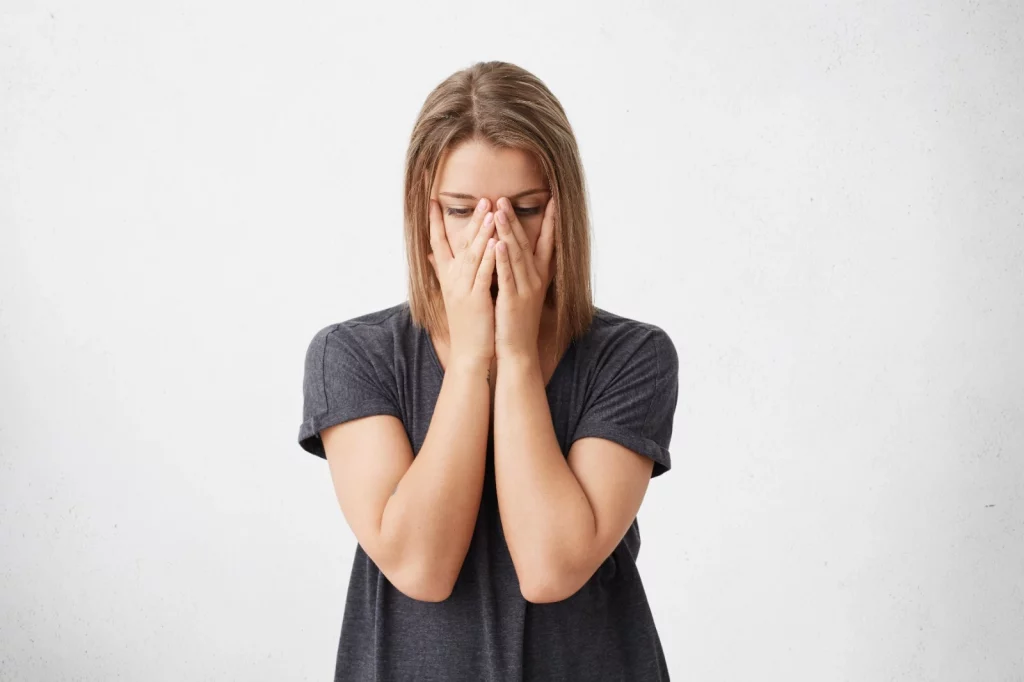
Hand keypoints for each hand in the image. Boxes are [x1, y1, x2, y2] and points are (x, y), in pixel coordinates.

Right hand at [426, 197, 498, 367]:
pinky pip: (483, 274)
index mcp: (447, 278)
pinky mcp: (476, 300)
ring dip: (481, 232)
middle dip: (471, 220)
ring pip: (472, 255)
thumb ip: (443, 273)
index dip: (434, 222)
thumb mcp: (453, 295)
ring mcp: (463, 290)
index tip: (432, 201)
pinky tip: (496, 242)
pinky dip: (488, 257)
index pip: (437, 244)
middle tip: (482, 199)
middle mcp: (452, 280)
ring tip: (491, 211)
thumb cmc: (466, 324)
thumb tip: (433, 256)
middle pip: (460, 244)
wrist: (469, 354)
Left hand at [493, 195, 555, 361]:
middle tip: (505, 198)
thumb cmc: (515, 320)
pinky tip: (498, 243)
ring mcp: (525, 289)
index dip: (550, 222)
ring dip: (507, 231)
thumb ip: (516, 270)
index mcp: (539, 276)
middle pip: (526, 243)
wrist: (517, 350)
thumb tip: (511, 251)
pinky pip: (507, 276)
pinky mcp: (513, 300)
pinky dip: (503, 259)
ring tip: (499, 211)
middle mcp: (535, 280)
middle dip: (515, 219)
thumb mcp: (519, 291)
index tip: (552, 200)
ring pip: (516, 255)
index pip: (547, 243)